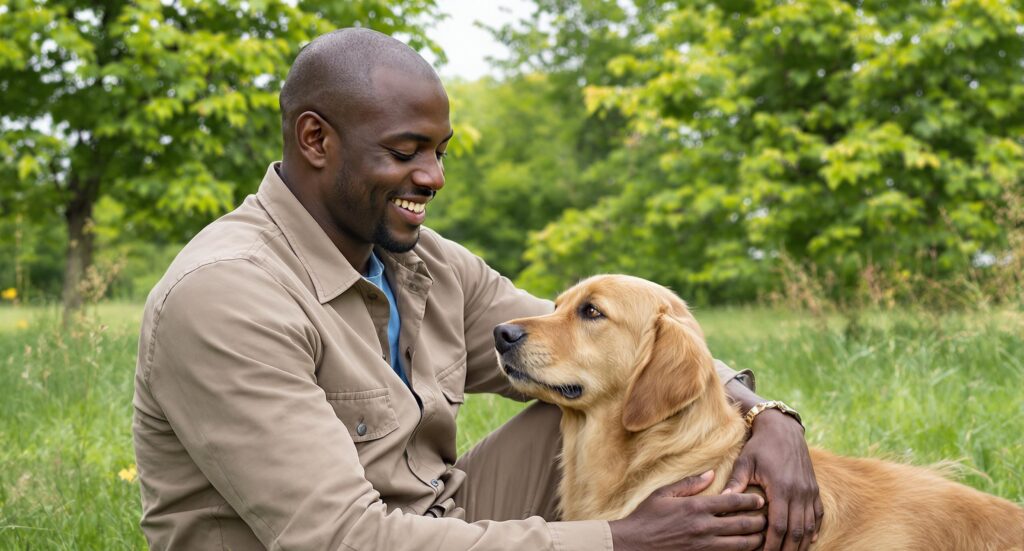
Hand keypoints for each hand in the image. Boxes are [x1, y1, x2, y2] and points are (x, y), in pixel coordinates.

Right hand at [609, 471, 765, 550]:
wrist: (633, 544)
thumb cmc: (646, 517)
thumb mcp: (664, 494)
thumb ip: (690, 484)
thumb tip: (711, 473)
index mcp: (695, 507)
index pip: (731, 501)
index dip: (750, 500)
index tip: (760, 499)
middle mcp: (703, 527)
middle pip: (742, 524)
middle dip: (760, 520)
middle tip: (770, 517)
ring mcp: (703, 545)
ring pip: (740, 544)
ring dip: (756, 539)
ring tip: (765, 535)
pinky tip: (747, 549)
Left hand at [723, 410, 822, 550]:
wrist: (782, 428)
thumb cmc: (759, 446)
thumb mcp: (745, 462)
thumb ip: (735, 483)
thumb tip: (721, 502)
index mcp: (781, 487)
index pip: (777, 525)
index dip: (772, 544)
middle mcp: (798, 492)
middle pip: (796, 531)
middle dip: (787, 549)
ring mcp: (809, 491)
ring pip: (809, 526)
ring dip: (801, 543)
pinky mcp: (814, 488)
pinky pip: (818, 514)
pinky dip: (814, 529)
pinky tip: (808, 541)